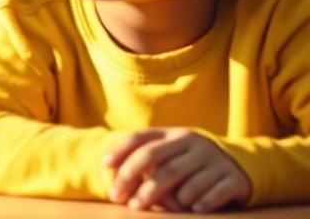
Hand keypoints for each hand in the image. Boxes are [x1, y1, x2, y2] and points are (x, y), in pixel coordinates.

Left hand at [104, 128, 251, 212]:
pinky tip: (192, 209)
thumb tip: (114, 180)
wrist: (240, 163)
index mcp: (172, 134)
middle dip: (134, 179)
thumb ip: (145, 161)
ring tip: (149, 208)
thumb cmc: (190, 163)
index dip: (119, 151)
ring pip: (183, 178)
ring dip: (166, 197)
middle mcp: (192, 142)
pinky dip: (202, 201)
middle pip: (155, 158)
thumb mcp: (169, 154)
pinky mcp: (234, 178)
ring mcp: (214, 159)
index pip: (140, 138)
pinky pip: (216, 191)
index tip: (104, 166)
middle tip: (121, 200)